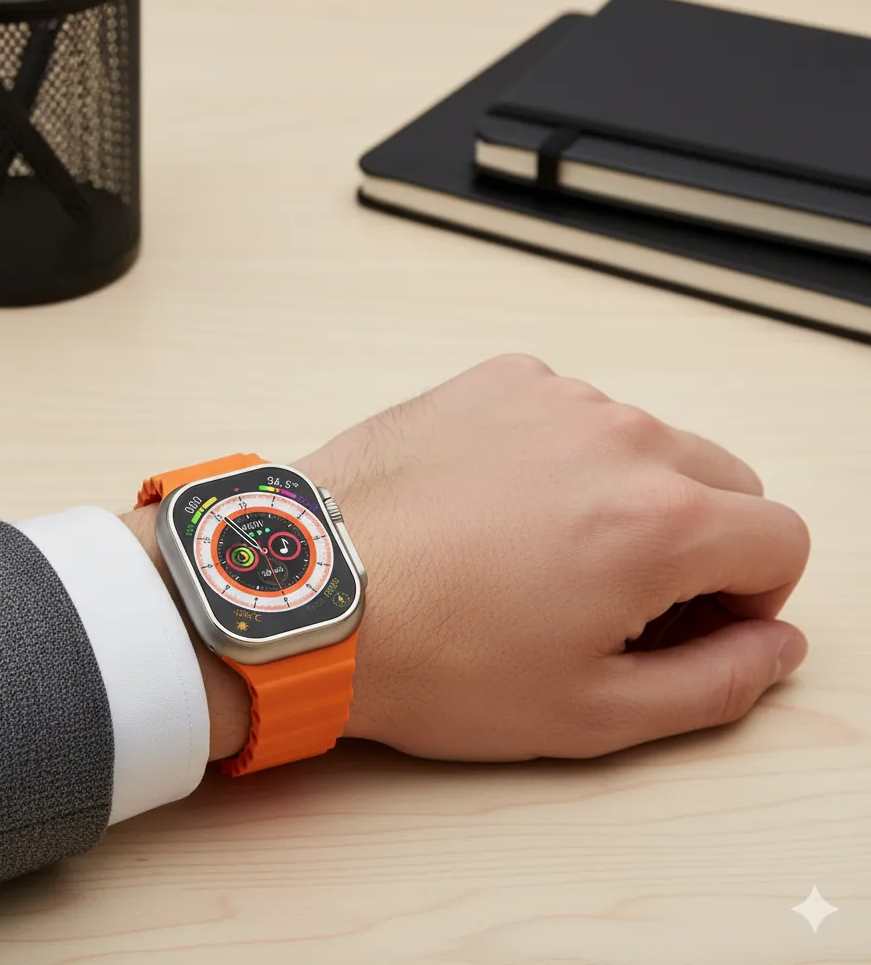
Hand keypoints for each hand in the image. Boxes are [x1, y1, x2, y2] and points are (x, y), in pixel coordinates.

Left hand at [294, 354, 809, 760]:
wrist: (311, 589)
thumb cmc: (434, 657)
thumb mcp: (589, 710)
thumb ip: (714, 682)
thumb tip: (773, 646)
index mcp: (660, 519)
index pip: (779, 540)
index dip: (747, 596)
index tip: (685, 623)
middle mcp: (620, 435)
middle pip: (723, 483)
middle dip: (697, 543)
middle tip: (615, 597)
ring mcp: (555, 396)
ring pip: (646, 444)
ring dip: (623, 496)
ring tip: (538, 555)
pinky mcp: (499, 380)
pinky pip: (571, 414)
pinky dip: (560, 457)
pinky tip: (496, 507)